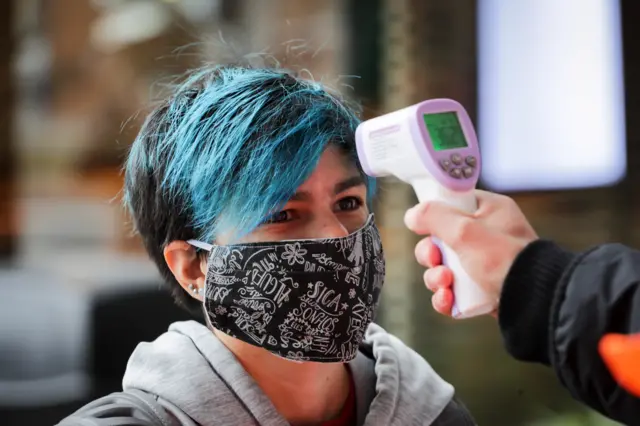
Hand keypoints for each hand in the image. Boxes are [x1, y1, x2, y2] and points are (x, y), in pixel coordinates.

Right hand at [403, 190, 537, 315]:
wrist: (533, 300)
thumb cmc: (505, 258)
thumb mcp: (464, 230)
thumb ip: (434, 217)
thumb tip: (412, 215)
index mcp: (488, 210)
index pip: (451, 204)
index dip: (434, 217)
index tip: (426, 228)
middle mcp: (485, 235)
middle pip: (439, 240)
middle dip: (430, 255)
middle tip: (436, 260)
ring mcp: (481, 264)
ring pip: (441, 268)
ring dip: (435, 278)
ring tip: (445, 284)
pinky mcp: (479, 289)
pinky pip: (451, 291)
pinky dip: (445, 297)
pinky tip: (448, 299)